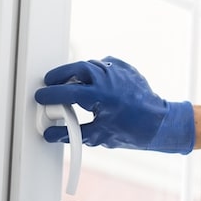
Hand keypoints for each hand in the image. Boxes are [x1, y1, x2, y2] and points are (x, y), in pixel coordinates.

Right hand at [35, 57, 194, 152]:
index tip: (41, 97)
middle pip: (75, 69)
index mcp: (100, 94)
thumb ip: (71, 134)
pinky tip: (91, 84)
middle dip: (59, 76)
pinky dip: (94, 72)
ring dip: (76, 73)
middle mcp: (107, 77)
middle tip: (49, 84)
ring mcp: (116, 69)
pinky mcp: (124, 67)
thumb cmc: (133, 131)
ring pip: (89, 65)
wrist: (159, 123)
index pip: (66, 91)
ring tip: (68, 85)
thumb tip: (51, 134)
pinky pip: (103, 65)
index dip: (50, 94)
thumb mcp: (98, 136)